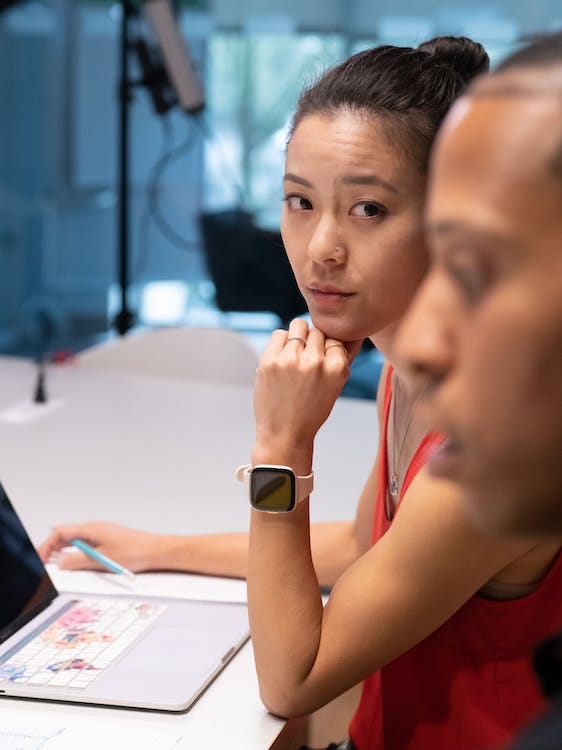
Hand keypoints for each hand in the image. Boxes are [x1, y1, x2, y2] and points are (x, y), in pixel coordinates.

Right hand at [37, 522, 160, 572]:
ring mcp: (103, 535)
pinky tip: (81, 565)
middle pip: (67, 536)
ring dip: (67, 553)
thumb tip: (60, 561)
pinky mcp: (110, 542)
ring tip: (62, 567)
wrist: (157, 552)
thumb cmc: (135, 552)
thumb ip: (77, 561)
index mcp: (92, 529)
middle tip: (47, 565)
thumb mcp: (101, 560)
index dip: (47, 545)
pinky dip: (80, 555)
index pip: (60, 532)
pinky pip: (88, 547)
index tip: (40, 559)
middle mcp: (96, 529)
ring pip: (77, 542)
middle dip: (54, 550)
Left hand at [252, 318, 362, 468]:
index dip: (328, 349)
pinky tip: (282, 358)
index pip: (336, 339)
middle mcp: (316, 361)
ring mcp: (291, 359)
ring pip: (299, 325)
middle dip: (313, 342)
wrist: (285, 434)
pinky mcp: (270, 360)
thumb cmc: (311, 410)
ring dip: (298, 336)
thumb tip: (343, 332)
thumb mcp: (335, 386)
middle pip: (318, 331)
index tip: (322, 362)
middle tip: (306, 362)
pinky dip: (281, 342)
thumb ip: (339, 359)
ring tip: (294, 356)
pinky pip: (279, 334)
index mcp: (337, 368)